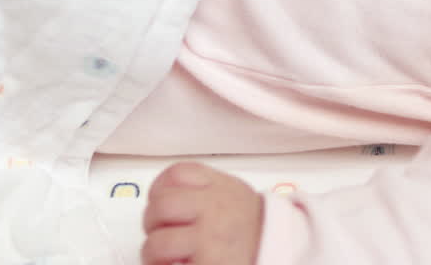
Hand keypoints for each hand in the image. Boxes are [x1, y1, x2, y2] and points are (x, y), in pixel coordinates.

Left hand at [141, 162, 263, 264]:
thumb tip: (162, 195)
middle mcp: (214, 208)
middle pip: (161, 206)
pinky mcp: (208, 263)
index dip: (159, 190)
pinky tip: (181, 264)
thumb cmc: (250, 226)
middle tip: (162, 233)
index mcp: (219, 187)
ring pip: (157, 243)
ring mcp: (210, 238)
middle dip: (152, 223)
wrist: (279, 248)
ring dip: (155, 255)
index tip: (160, 201)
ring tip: (168, 257)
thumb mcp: (233, 192)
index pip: (176, 175)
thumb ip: (202, 188)